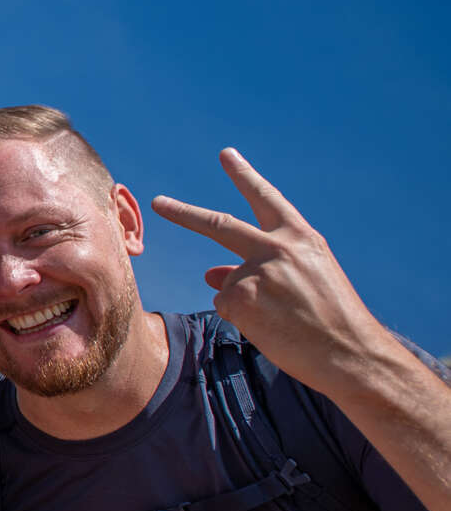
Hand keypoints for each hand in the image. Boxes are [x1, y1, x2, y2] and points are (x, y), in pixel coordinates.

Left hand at [151, 148, 384, 390]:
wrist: (351, 355)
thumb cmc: (332, 319)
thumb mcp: (305, 279)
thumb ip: (260, 267)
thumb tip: (209, 273)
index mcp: (301, 237)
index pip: (266, 198)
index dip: (244, 175)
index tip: (226, 155)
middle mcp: (276, 248)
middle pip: (219, 224)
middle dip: (183, 212)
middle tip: (158, 202)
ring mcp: (256, 272)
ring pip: (227, 284)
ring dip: (245, 304)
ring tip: (284, 321)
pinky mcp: (240, 298)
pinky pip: (225, 306)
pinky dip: (242, 319)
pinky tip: (273, 329)